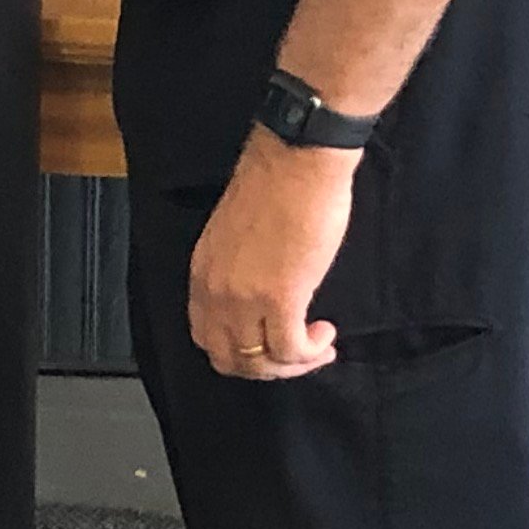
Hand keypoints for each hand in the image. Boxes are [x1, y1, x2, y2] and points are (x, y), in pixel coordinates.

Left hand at [187, 135, 354, 381]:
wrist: (298, 161)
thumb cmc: (277, 187)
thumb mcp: (237, 238)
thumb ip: (239, 272)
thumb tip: (260, 299)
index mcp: (201, 274)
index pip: (206, 336)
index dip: (239, 352)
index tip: (268, 345)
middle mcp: (215, 291)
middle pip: (229, 359)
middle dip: (265, 368)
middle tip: (297, 356)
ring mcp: (244, 298)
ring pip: (259, 362)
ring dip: (293, 364)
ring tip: (318, 348)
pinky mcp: (280, 299)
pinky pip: (290, 349)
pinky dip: (311, 353)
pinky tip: (326, 336)